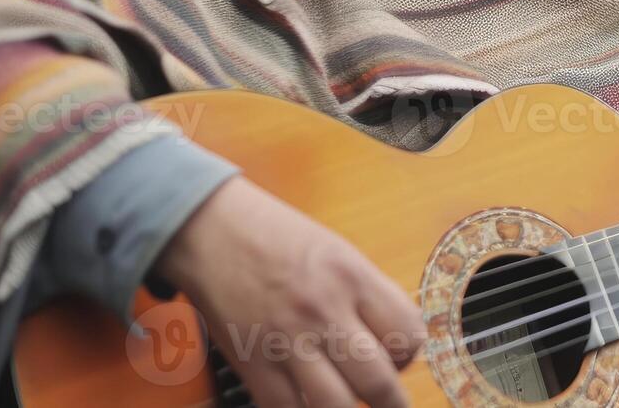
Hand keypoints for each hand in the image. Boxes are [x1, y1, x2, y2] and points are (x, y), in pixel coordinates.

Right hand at [153, 176, 425, 407]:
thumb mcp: (337, 252)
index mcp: (353, 277)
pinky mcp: (251, 363)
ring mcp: (286, 341)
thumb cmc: (276, 236)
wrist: (209, 229)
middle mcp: (324, 311)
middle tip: (388, 403)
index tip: (398, 359)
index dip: (409, 354)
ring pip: (336, 406)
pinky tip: (308, 402)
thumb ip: (366, 296)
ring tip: (349, 405)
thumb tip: (392, 343)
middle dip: (390, 402)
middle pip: (378, 382)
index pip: (408, 334)